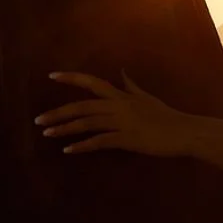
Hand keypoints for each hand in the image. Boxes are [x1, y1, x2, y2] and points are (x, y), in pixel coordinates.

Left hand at [36, 71, 195, 157]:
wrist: (184, 131)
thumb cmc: (166, 116)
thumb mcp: (147, 97)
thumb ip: (131, 86)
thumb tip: (122, 72)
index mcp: (121, 95)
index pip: (92, 82)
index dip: (71, 78)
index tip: (51, 76)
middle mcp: (118, 105)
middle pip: (82, 105)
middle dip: (58, 112)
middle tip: (38, 119)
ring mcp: (121, 122)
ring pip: (87, 122)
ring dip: (65, 128)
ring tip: (47, 133)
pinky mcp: (126, 139)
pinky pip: (99, 142)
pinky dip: (82, 146)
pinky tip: (68, 150)